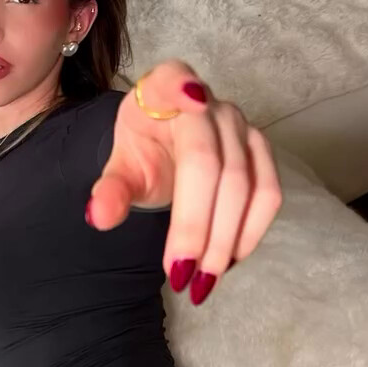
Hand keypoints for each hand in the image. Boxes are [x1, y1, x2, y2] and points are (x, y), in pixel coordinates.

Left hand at [86, 59, 282, 304]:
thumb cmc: (143, 150)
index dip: (185, 92)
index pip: (175, 84)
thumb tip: (99, 217)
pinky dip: (250, 231)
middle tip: (180, 276)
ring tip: (203, 282)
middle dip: (198, 227)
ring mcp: (242, 125)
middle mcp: (211, 102)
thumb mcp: (120, 167)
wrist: (168, 145)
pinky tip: (227, 260)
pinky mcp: (262, 150)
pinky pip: (268, 194)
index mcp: (164, 88)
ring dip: (227, 239)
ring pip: (247, 185)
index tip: (193, 99)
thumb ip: (111, 190)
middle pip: (212, 164)